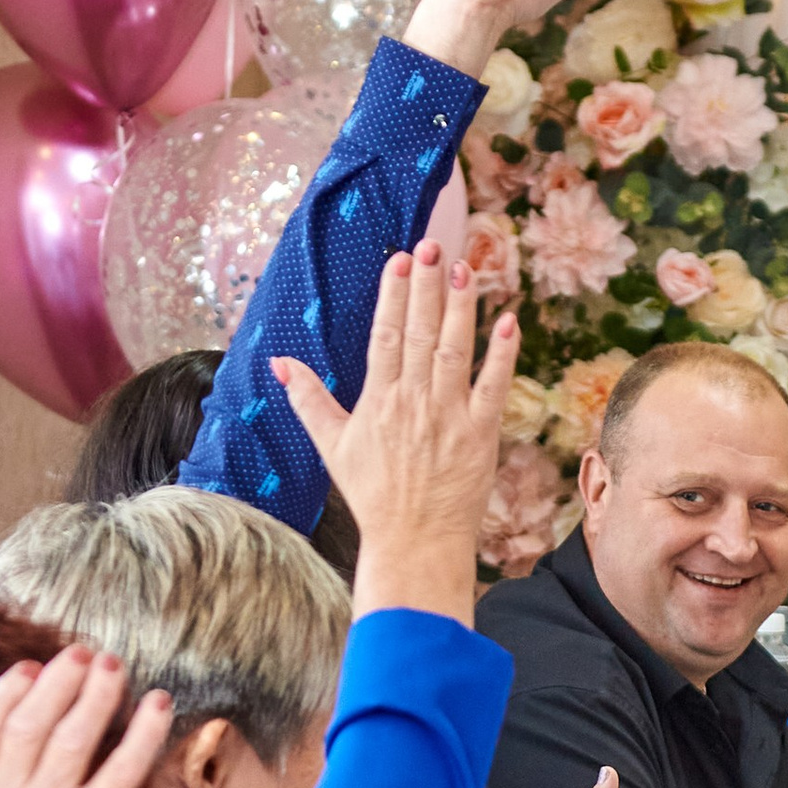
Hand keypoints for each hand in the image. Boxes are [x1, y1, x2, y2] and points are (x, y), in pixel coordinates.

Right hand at [0, 647, 173, 787]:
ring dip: (95, 692)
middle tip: (78, 653)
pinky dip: (142, 731)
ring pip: (70, 736)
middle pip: (26, 724)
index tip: (30, 669)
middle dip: (56, 680)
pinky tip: (157, 704)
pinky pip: (119, 768)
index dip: (6, 694)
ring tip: (111, 665)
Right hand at [273, 239, 515, 628]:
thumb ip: (308, 400)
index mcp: (378, 401)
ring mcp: (449, 416)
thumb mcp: (333, 446)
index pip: (385, 335)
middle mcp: (413, 402)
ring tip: (465, 268)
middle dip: (427, 285)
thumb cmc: (373, 496)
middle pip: (420, 331)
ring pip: (455, 349)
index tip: (400, 260)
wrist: (413, 542)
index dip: (394, 294)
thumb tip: (280, 363)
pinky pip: (494, 386)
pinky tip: (508, 320)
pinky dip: (502, 353)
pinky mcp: (480, 434)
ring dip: (461, 307)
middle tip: (434, 245)